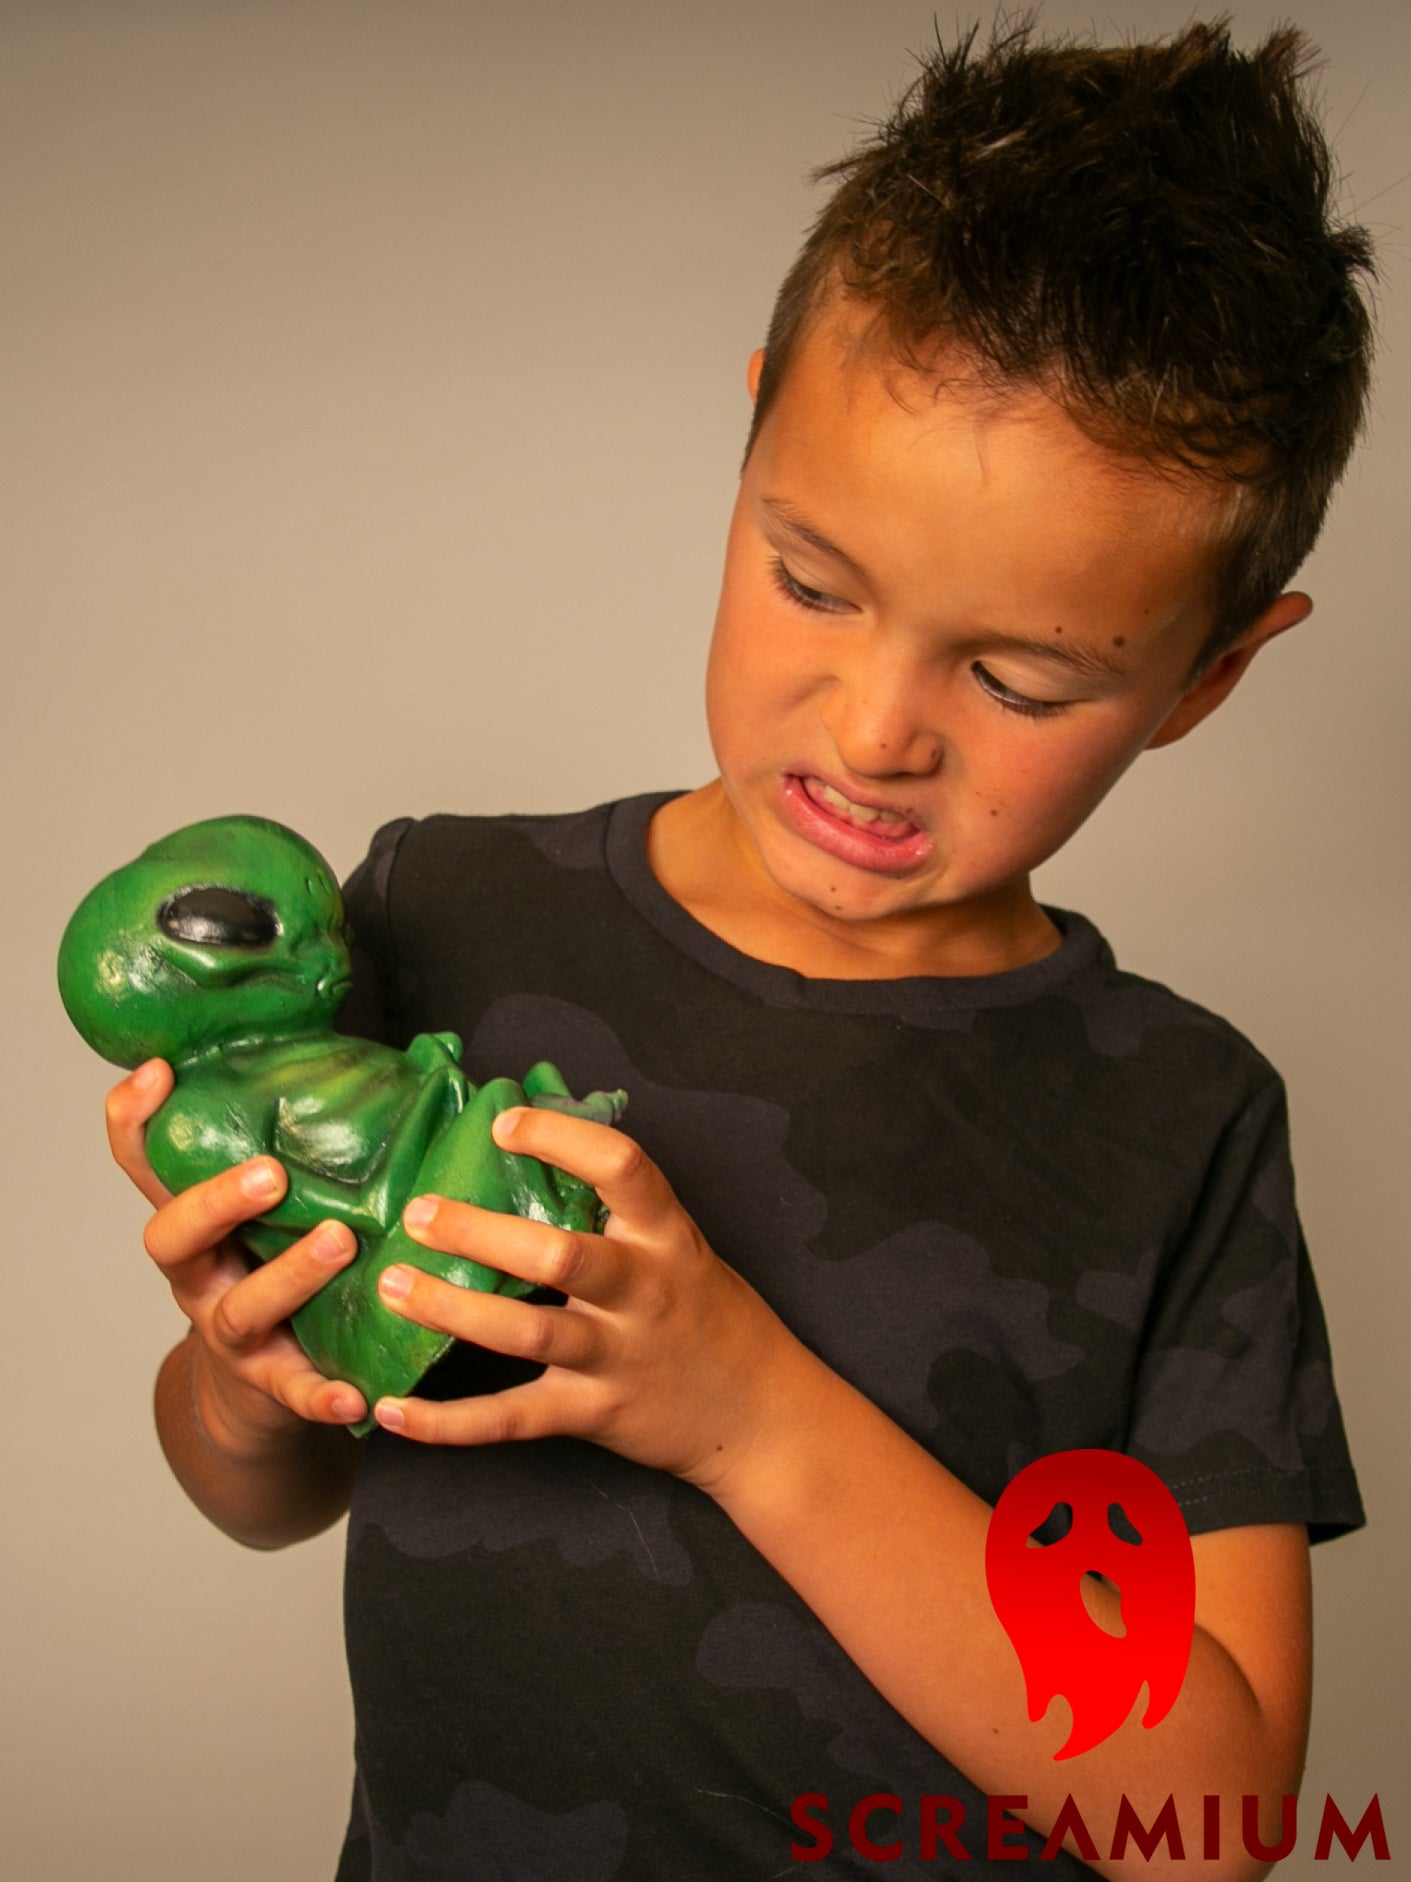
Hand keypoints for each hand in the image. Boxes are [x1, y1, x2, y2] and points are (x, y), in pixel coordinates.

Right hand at [106, 1059, 368, 1453]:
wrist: (260, 1393)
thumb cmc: (280, 1267)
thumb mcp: (277, 1210)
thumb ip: (312, 1149)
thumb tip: (418, 1055)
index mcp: (196, 1221)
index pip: (144, 1163)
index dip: (136, 1119)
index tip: (159, 1070)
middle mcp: (199, 1275)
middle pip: (171, 1237)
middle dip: (216, 1201)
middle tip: (271, 1173)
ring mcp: (229, 1333)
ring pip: (240, 1308)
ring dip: (288, 1274)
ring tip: (338, 1242)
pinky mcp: (272, 1385)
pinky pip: (293, 1392)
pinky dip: (320, 1393)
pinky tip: (352, 1394)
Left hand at [371, 1106, 806, 1489]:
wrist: (757, 1413)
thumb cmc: (704, 1312)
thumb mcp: (678, 1247)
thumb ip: (617, 1210)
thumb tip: (530, 1146)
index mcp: (665, 1236)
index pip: (621, 1168)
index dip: (561, 1139)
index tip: (503, 1125)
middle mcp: (641, 1292)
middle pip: (559, 1257)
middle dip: (481, 1233)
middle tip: (419, 1214)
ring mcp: (616, 1356)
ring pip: (525, 1334)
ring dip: (450, 1311)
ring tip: (392, 1288)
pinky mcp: (592, 1413)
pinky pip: (511, 1418)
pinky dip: (447, 1423)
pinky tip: (393, 1410)